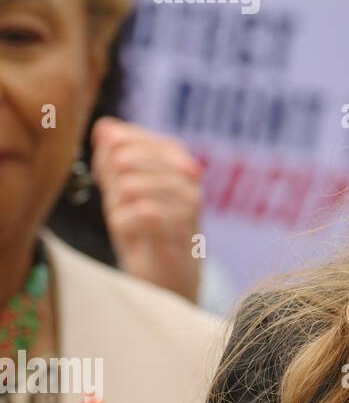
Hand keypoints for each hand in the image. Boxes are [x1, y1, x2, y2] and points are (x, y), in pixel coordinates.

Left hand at [91, 117, 203, 302]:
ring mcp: (189, 203)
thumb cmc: (145, 229)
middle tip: (115, 196)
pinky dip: (123, 222)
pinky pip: (140, 215)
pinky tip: (127, 230)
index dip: (113, 151)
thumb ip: (113, 157)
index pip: (136, 139)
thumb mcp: (122, 189)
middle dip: (113, 179)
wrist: (168, 275)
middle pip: (131, 159)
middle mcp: (189, 177)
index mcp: (178, 160)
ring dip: (118, 203)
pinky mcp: (183, 231)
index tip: (106, 168)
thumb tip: (104, 127)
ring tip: (122, 214)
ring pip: (133, 186)